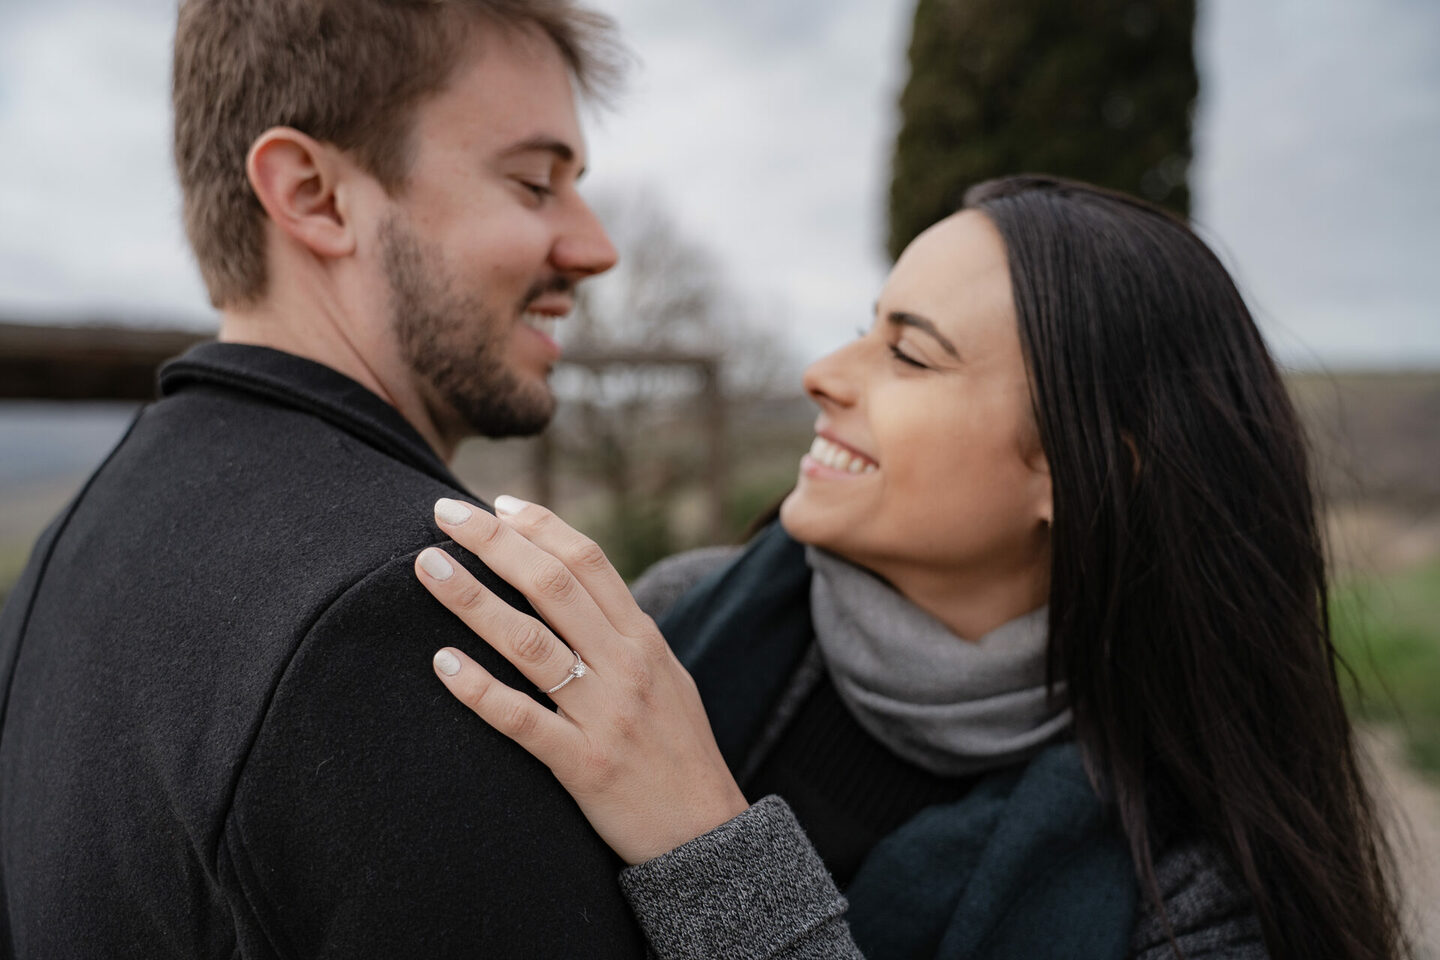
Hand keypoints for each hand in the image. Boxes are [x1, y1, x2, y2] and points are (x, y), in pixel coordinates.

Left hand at [414, 495, 750, 864]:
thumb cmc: (677, 751)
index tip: (494, 504)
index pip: (588, 562)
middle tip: (443, 512)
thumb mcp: (664, 677)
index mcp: (643, 639)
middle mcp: (626, 666)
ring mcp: (605, 714)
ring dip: (472, 599)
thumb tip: (572, 587)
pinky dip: (480, 689)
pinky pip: (523, 720)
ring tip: (426, 567)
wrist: (707, 833)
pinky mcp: (583, 764)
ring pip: (530, 642)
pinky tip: (442, 663)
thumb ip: (621, 633)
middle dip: (493, 543)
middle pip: (552, 585)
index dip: (538, 526)